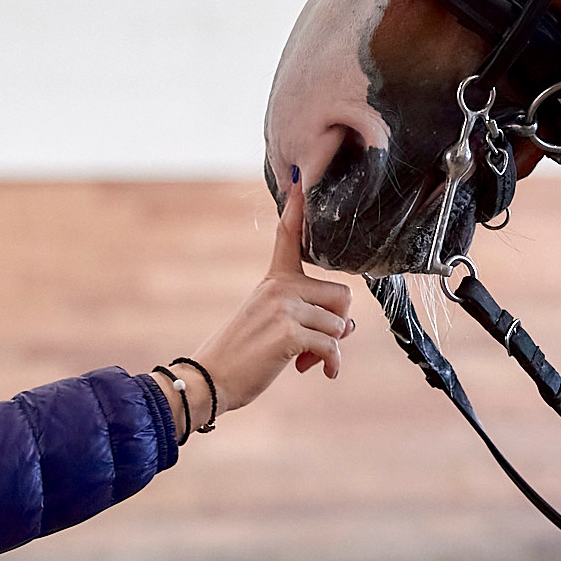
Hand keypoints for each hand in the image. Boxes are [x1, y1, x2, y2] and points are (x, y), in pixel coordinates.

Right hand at [174, 183, 352, 430]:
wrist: (210, 380)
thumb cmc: (242, 355)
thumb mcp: (273, 325)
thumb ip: (309, 317)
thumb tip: (351, 326)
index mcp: (273, 279)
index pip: (286, 236)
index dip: (295, 208)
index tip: (300, 180)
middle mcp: (280, 287)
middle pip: (340, 294)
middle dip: (337, 323)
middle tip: (317, 345)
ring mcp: (285, 308)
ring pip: (339, 324)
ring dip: (330, 349)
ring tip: (306, 361)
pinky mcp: (290, 332)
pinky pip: (332, 346)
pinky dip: (331, 364)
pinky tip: (321, 374)